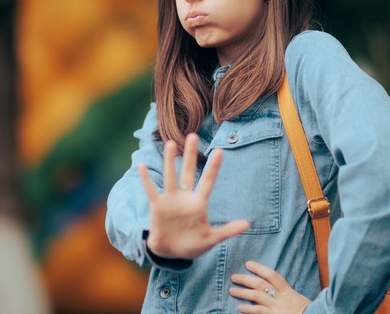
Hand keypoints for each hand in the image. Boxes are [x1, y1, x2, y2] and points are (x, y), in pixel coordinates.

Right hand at [139, 133, 249, 259]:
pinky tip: (141, 166)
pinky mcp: (157, 206)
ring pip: (170, 176)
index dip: (213, 167)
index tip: (220, 150)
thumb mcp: (211, 238)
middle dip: (190, 155)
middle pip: (188, 172)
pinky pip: (151, 190)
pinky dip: (146, 179)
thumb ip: (228, 231)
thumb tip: (248, 224)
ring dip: (170, 161)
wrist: (171, 253)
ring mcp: (170, 200)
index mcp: (199, 203)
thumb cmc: (193, 244)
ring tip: (170, 144)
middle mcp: (185, 197)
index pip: (208, 181)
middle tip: (193, 135)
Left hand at [229, 261, 311, 313]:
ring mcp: (276, 308)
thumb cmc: (307, 311)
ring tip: (232, 290)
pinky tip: (240, 308)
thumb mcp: (298, 299)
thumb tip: (272, 288)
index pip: (272, 275)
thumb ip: (286, 293)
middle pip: (260, 284)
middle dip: (246, 279)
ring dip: (242, 293)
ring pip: (256, 296)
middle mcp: (281, 298)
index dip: (259, 268)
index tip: (248, 263)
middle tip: (234, 276)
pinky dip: (248, 309)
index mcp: (288, 291)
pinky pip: (258, 312)